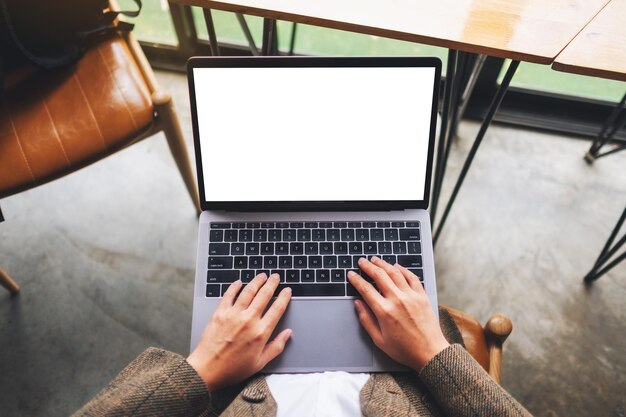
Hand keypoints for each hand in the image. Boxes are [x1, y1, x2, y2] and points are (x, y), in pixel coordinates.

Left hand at [187, 273, 291, 389]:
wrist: (207, 370)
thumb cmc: (233, 369)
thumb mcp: (260, 363)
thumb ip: (276, 347)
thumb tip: (287, 333)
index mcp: (261, 332)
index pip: (277, 309)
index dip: (284, 297)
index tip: (287, 291)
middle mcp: (248, 320)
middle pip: (264, 295)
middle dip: (272, 283)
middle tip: (276, 277)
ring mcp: (233, 314)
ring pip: (248, 291)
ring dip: (257, 281)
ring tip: (262, 276)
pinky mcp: (220, 313)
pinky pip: (229, 294)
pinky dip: (235, 286)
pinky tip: (239, 282)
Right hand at [347, 257, 448, 370]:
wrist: (430, 353)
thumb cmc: (404, 349)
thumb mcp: (379, 339)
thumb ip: (366, 320)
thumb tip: (357, 304)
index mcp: (384, 312)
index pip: (366, 289)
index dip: (356, 279)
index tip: (351, 274)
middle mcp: (397, 300)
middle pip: (379, 276)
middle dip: (368, 266)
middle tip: (362, 262)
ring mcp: (411, 296)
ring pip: (394, 273)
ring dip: (383, 264)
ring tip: (375, 260)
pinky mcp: (422, 296)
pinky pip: (411, 277)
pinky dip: (403, 269)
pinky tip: (396, 266)